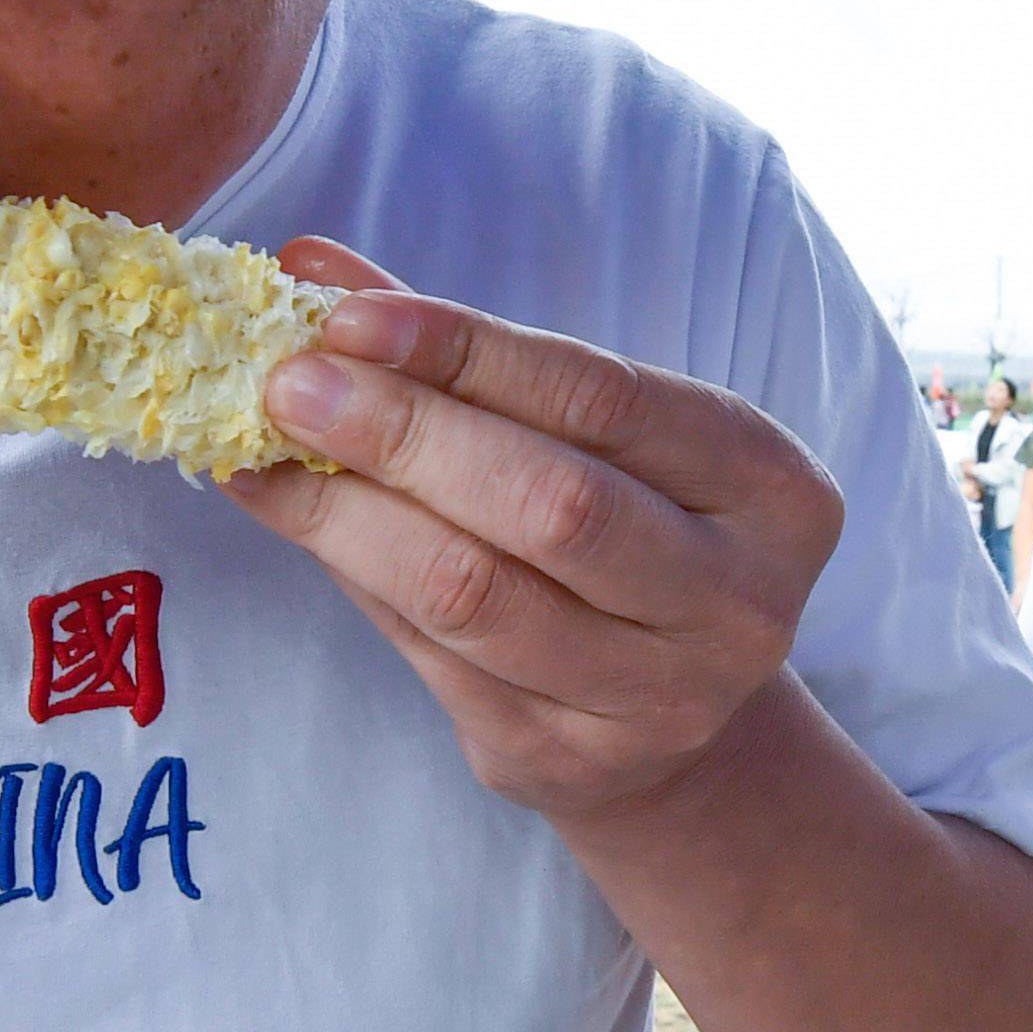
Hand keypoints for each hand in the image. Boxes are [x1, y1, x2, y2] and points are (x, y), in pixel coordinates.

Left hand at [225, 241, 844, 819]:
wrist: (683, 723)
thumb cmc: (627, 533)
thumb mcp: (595, 438)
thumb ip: (469, 357)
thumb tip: (314, 270)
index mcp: (773, 491)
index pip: (606, 400)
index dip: (469, 352)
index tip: (348, 317)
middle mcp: (739, 603)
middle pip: (551, 504)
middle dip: (403, 434)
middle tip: (287, 385)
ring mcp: (659, 698)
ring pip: (475, 593)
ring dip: (347, 515)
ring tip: (260, 453)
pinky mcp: (567, 760)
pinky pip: (433, 656)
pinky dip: (348, 575)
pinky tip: (289, 519)